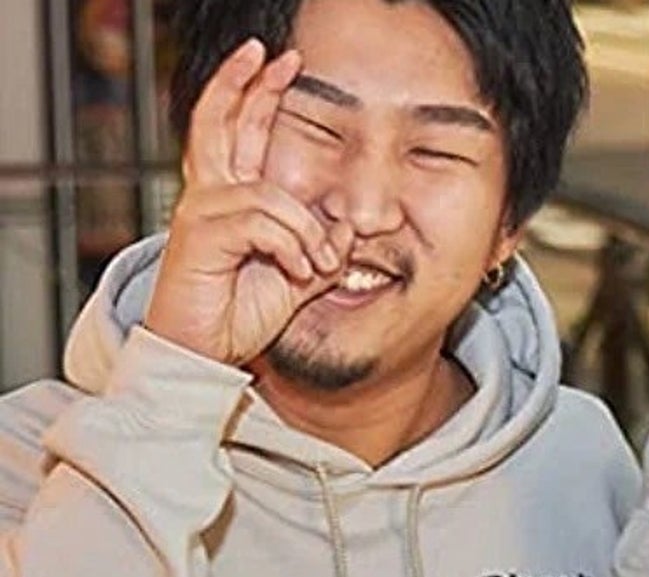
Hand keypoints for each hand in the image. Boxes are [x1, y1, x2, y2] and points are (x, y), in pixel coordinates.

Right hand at [145, 39, 348, 365]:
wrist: (206, 351)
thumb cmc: (241, 312)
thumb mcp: (298, 275)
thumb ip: (322, 248)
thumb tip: (351, 230)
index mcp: (232, 198)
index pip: (240, 129)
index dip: (256, 91)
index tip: (282, 63)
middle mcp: (211, 194)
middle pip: (221, 121)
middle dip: (247, 84)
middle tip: (272, 55)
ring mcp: (201, 210)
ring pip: (270, 194)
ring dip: (306, 231)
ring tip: (315, 265)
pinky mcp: (200, 233)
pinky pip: (263, 222)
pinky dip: (291, 246)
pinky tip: (297, 270)